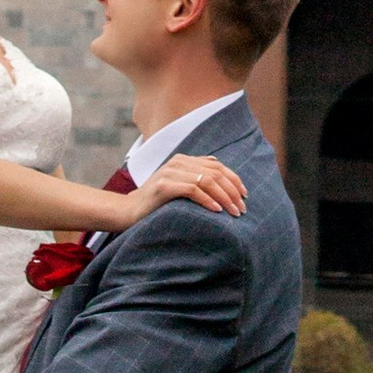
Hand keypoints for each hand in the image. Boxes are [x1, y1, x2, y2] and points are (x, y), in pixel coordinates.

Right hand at [128, 152, 246, 220]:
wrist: (128, 211)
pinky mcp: (164, 185)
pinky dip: (208, 200)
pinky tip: (217, 211)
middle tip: (242, 208)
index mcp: (184, 160)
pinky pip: (193, 190)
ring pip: (207, 181)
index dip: (234, 180)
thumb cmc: (156, 202)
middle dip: (233, 191)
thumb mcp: (177, 184)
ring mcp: (170, 172)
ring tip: (234, 212)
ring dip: (224, 197)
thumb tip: (217, 165)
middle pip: (215, 173)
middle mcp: (178, 162)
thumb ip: (195, 175)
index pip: (217, 166)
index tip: (245, 196)